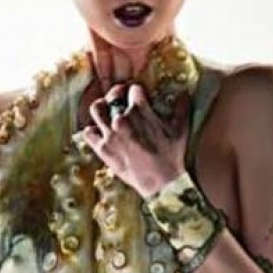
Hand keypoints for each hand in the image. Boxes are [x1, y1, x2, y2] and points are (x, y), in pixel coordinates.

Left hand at [82, 43, 191, 197]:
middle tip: (121, 95)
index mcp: (140, 110)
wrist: (160, 182)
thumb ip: (181, 108)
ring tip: (106, 109)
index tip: (139, 95)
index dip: (138, 91)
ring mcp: (110, 134)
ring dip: (101, 106)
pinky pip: (89, 133)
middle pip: (113, 96)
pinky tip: (100, 131)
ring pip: (96, 109)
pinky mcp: (103, 148)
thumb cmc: (171, 155)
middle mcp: (121, 119)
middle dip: (118, 92)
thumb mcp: (180, 130)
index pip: (134, 90)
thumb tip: (184, 93)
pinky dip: (92, 130)